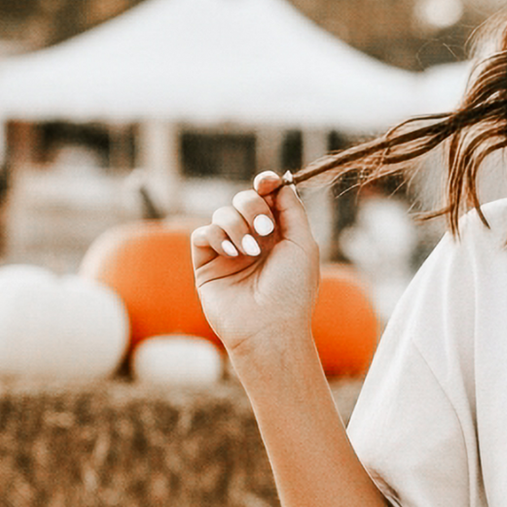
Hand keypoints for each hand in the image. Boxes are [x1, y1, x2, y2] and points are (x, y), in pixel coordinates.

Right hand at [191, 171, 321, 362]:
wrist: (269, 327)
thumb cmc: (292, 290)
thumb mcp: (303, 244)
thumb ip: (292, 209)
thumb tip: (282, 180)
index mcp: (278, 237)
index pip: (267, 199)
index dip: (265, 185)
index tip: (266, 182)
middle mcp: (253, 241)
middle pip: (244, 200)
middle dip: (253, 207)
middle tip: (264, 229)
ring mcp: (228, 252)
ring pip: (222, 214)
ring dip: (237, 225)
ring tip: (250, 251)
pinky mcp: (206, 264)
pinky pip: (203, 233)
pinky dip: (217, 238)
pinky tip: (232, 255)